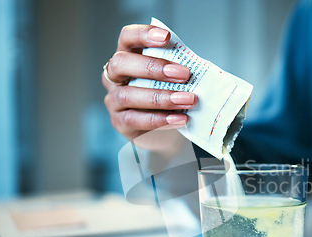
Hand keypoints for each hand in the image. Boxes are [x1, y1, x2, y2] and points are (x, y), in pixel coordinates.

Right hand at [102, 24, 197, 139]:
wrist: (160, 128)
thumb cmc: (166, 94)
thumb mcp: (170, 78)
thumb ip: (176, 69)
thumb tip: (197, 68)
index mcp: (127, 56)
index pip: (127, 37)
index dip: (143, 34)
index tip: (167, 37)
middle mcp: (114, 76)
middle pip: (121, 63)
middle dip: (153, 67)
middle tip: (184, 74)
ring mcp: (113, 100)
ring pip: (128, 95)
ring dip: (161, 97)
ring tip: (187, 100)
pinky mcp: (119, 122)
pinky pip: (134, 119)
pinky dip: (159, 119)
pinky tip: (179, 118)